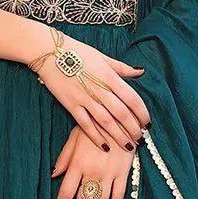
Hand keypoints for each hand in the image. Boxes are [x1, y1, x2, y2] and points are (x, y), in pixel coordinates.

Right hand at [28, 25, 149, 153]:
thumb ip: (122, 68)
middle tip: (141, 139)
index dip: (142, 113)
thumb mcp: (103, 57)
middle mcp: (100, 90)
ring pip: (106, 122)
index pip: (132, 99)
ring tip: (129, 146)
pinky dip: (96, 137)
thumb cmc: (77, 52)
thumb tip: (141, 72)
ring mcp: (85, 99)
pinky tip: (105, 146)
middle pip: (122, 113)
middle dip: (133, 129)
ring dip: (119, 136)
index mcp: (110, 77)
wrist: (49, 52)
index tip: (148, 123)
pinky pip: (86, 124)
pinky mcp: (71, 105)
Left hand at [50, 126, 135, 198]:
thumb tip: (54, 175)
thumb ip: (64, 158)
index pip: (66, 193)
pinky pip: (119, 195)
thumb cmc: (94, 125)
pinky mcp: (123, 173)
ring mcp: (110, 174)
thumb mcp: (74, 137)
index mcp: (78, 164)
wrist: (120, 117)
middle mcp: (93, 172)